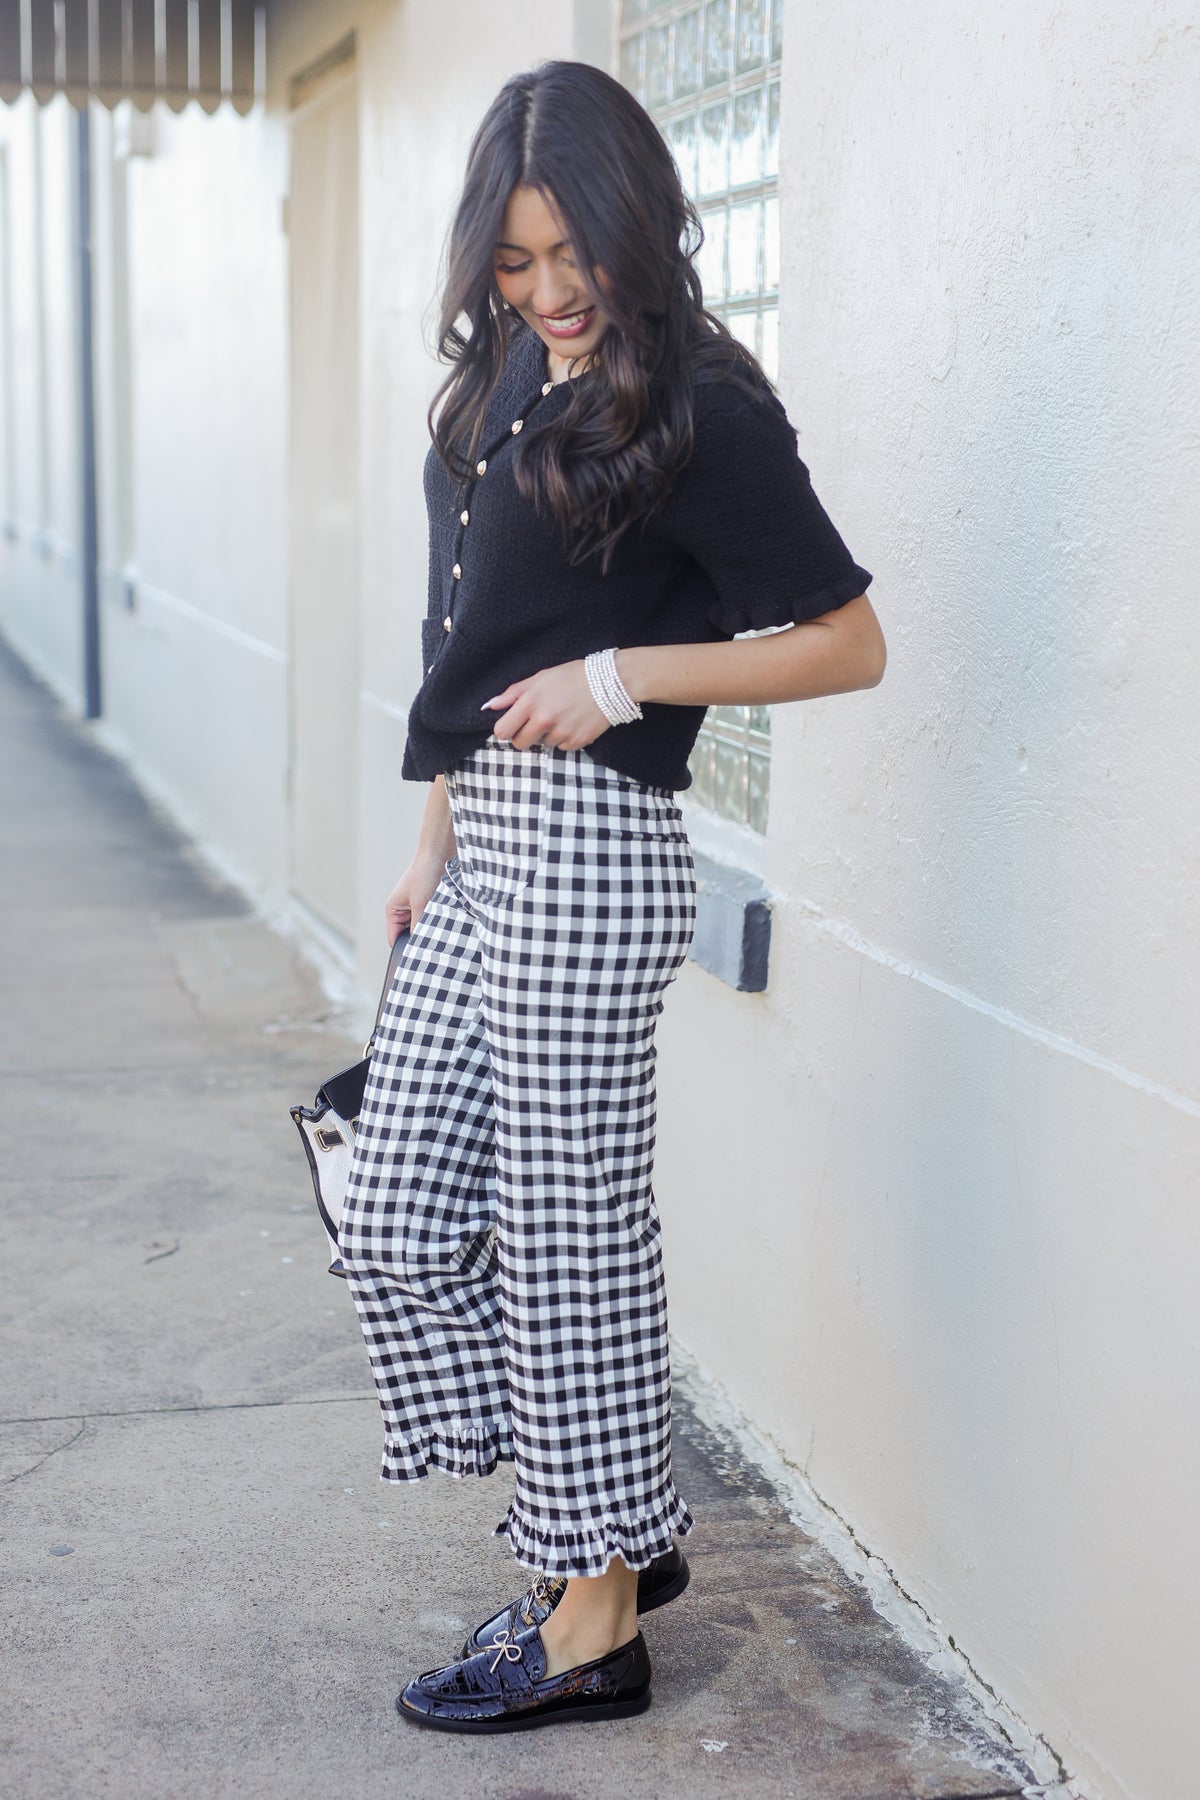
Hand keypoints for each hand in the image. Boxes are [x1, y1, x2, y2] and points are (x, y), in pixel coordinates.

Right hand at [384, 850, 447, 945]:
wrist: (440, 853)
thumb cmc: (425, 873)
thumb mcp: (420, 903)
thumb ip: (417, 926)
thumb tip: (419, 946)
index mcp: (393, 909)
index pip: (394, 938)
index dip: (404, 949)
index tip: (418, 958)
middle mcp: (402, 910)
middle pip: (408, 935)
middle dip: (419, 939)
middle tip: (432, 946)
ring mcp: (416, 907)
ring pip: (421, 927)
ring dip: (429, 929)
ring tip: (439, 929)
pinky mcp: (429, 903)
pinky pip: (431, 920)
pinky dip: (436, 922)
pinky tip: (445, 922)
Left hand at [481, 659, 610, 750]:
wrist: (610, 683)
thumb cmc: (572, 676)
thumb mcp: (540, 678)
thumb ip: (513, 693)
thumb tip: (490, 706)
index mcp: (530, 702)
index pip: (502, 731)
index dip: (506, 729)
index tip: (514, 725)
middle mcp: (543, 720)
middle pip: (520, 744)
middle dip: (525, 736)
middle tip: (538, 722)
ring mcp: (560, 733)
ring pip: (542, 745)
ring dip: (547, 735)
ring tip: (562, 716)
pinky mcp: (576, 742)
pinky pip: (562, 747)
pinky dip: (565, 738)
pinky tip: (573, 722)